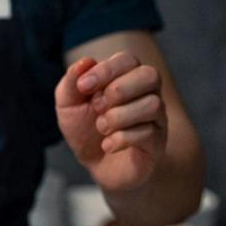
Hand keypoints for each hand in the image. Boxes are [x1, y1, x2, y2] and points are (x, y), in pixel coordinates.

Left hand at [54, 51, 167, 193]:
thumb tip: (86, 61)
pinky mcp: (157, 143)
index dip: (105, 70)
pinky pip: (148, 133)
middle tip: (97, 107)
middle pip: (150, 75)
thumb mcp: (68, 104)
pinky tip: (107, 145)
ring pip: (152, 105)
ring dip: (118, 116)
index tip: (83, 87)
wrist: (95, 165)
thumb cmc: (85, 128)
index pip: (128, 59)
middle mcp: (147, 93)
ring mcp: (156, 118)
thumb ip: (72, 81)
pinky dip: (120, 139)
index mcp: (126, 76)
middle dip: (118, 90)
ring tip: (102, 128)